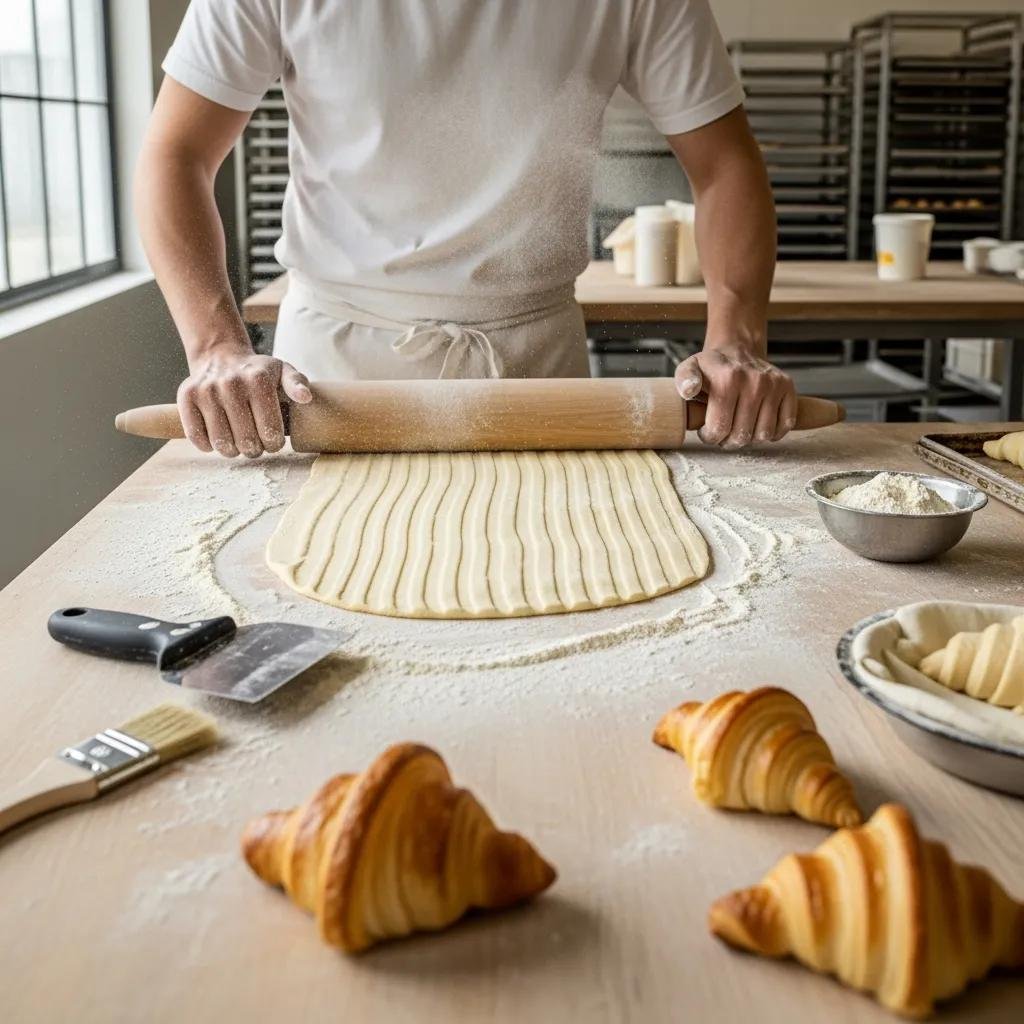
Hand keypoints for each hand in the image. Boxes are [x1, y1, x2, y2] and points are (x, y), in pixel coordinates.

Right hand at [177, 342, 311, 457]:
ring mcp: (206, 390)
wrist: (220, 356)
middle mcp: (231, 384)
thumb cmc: (257, 372)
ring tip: (238, 444)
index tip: (272, 441)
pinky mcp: (186, 397)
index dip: (274, 444)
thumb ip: (297, 384)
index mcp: (258, 380)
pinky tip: (217, 439)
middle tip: (255, 445)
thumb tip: (305, 398)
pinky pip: (196, 437)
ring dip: (232, 451)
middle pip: (246, 441)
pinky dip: (207, 445)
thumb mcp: (282, 371)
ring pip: (222, 442)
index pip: (270, 431)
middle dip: (254, 450)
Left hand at [674, 344, 795, 448]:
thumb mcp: (689, 369)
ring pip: (763, 435)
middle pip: (742, 435)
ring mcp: (774, 384)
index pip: (719, 429)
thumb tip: (688, 390)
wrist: (737, 349)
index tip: (707, 430)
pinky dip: (772, 432)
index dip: (710, 437)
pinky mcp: (788, 388)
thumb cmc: (712, 367)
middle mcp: (755, 381)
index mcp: (728, 378)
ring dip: (750, 438)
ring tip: (739, 426)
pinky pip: (785, 425)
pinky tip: (758, 423)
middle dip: (728, 440)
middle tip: (723, 431)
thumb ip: (684, 380)